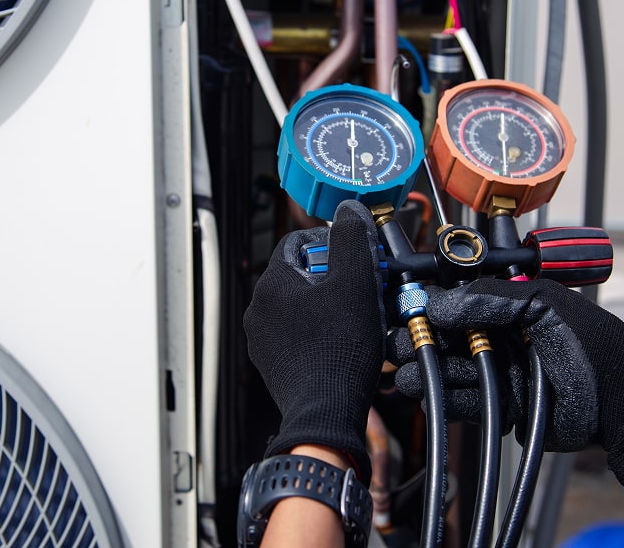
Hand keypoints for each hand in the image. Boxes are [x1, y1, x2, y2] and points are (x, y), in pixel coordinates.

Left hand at [244, 200, 385, 482]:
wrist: (327, 413)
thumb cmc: (339, 351)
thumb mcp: (356, 282)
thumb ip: (352, 238)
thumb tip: (348, 209)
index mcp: (273, 282)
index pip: (299, 241)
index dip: (333, 244)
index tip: (357, 257)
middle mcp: (259, 308)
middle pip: (302, 273)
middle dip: (335, 275)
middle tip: (363, 287)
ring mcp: (263, 337)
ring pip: (301, 303)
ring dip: (329, 302)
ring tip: (357, 315)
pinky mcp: (273, 362)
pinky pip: (297, 331)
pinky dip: (320, 328)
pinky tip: (343, 340)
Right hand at [387, 277, 623, 488]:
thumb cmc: (594, 345)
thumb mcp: (544, 305)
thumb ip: (493, 300)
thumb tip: (440, 304)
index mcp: (510, 305)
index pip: (461, 300)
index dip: (432, 303)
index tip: (409, 307)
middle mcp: (501, 335)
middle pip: (450, 336)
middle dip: (422, 338)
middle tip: (398, 341)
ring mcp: (501, 370)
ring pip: (453, 369)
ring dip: (427, 369)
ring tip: (403, 370)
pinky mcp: (502, 404)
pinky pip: (467, 401)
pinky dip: (446, 397)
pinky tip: (426, 391)